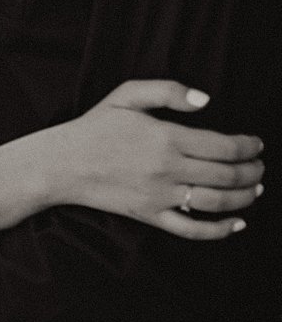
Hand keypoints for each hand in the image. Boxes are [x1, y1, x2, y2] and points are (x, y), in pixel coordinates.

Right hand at [42, 81, 261, 237]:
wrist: (61, 163)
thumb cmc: (94, 127)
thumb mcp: (125, 95)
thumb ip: (168, 91)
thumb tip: (206, 99)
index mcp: (166, 137)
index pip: (225, 146)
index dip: (248, 146)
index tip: (256, 144)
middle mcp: (168, 169)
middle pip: (228, 175)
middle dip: (253, 171)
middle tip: (259, 166)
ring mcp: (160, 195)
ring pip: (218, 202)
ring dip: (246, 197)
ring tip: (255, 189)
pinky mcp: (151, 215)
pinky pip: (193, 229)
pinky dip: (221, 230)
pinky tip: (238, 223)